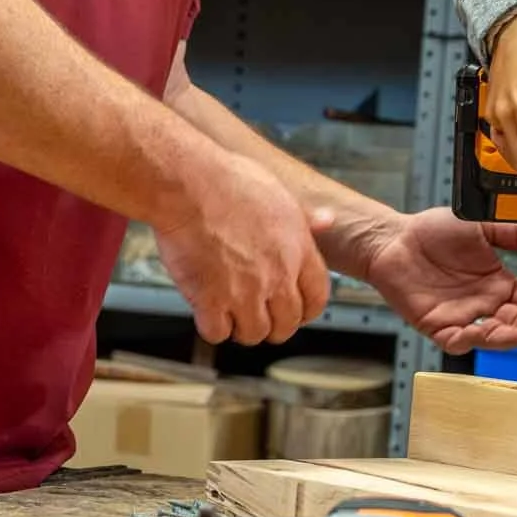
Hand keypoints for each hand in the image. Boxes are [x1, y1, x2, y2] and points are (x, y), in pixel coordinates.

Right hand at [155, 152, 331, 346]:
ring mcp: (245, 291)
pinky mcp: (211, 299)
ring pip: (254, 334)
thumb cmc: (227, 181)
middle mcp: (277, 275)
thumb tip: (327, 220)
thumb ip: (304, 216)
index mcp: (298, 250)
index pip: (317, 297)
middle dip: (273, 324)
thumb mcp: (279, 193)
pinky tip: (206, 311)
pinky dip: (211, 327)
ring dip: (241, 328)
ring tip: (230, 313)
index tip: (296, 311)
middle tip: (258, 315)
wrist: (189, 185)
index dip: (306, 310)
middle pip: (287, 323)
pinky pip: (217, 333)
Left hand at [357, 208, 516, 354]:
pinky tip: (482, 333)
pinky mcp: (437, 327)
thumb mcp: (482, 227)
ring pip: (493, 337)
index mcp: (499, 284)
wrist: (395, 239)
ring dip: (510, 337)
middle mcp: (484, 305)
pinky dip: (471, 340)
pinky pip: (458, 341)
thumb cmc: (433, 233)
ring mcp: (462, 318)